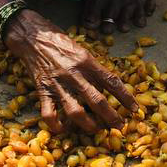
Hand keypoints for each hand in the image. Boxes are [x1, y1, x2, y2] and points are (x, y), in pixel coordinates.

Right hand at [6, 10, 138, 134]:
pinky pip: (49, 114)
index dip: (125, 97)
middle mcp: (74, 74)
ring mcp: (58, 84)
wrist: (32, 36)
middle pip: (97, 100)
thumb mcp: (81, 50)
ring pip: (76, 111)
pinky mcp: (43, 90)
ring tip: (96, 130)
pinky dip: (56, 125)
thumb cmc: (59, 41)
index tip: (135, 109)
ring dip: (88, 125)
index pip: (111, 82)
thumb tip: (107, 86)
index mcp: (87, 62)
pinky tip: (63, 130)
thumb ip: (93, 67)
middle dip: (111, 117)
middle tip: (119, 127)